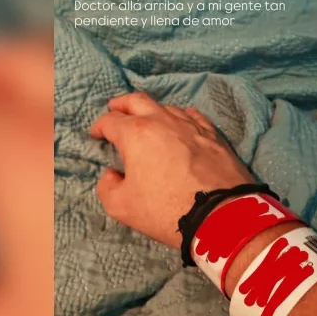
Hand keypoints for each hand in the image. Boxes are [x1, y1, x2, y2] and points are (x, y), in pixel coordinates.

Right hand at [91, 93, 255, 248]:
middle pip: (137, 101)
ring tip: (148, 119)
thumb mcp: (121, 206)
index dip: (99, 126)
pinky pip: (194, 116)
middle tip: (115, 107)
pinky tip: (182, 119)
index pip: (111, 121)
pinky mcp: (213, 135)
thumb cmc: (167, 210)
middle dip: (122, 103)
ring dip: (152, 110)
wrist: (220, 214)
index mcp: (136, 134)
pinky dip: (182, 116)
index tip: (96, 135)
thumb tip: (112, 174)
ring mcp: (191, 125)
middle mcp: (162, 121)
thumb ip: (107, 187)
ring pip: (167, 107)